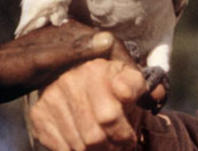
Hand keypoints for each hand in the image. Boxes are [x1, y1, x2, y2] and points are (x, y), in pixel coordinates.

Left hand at [0, 20, 127, 102]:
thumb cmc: (14, 67)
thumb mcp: (45, 59)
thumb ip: (76, 49)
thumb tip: (109, 40)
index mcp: (75, 33)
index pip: (111, 43)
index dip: (128, 61)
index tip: (139, 81)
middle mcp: (75, 39)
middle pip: (109, 52)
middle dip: (125, 69)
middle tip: (137, 90)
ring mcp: (69, 51)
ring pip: (101, 62)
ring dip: (114, 75)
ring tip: (125, 93)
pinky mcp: (62, 64)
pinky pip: (89, 70)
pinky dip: (100, 80)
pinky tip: (103, 93)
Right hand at [29, 58, 147, 150]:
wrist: (83, 75)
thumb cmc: (116, 83)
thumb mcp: (134, 81)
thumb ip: (143, 88)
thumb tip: (132, 93)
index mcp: (97, 70)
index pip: (110, 117)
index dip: (124, 134)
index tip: (131, 139)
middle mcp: (70, 80)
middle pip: (94, 136)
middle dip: (112, 148)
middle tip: (121, 148)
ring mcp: (52, 97)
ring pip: (78, 145)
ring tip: (108, 147)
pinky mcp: (39, 113)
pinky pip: (61, 148)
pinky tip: (88, 146)